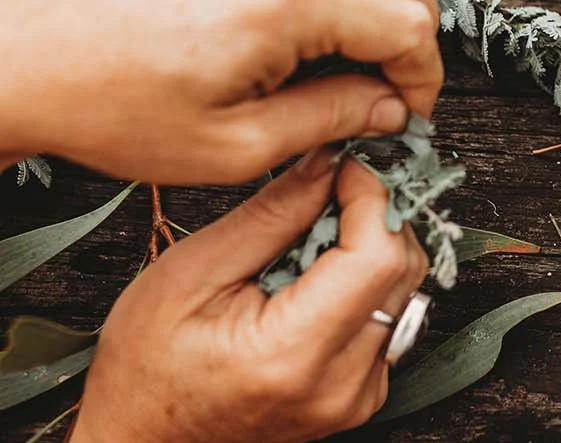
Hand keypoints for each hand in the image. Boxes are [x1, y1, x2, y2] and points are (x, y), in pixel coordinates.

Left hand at [0, 0, 443, 184]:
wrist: (25, 65)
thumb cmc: (115, 110)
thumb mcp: (235, 145)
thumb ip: (332, 119)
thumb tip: (390, 109)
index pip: (405, 23)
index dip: (422, 76)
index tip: (409, 112)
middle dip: (414, 20)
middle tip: (393, 76)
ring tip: (337, 59)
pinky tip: (289, 32)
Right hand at [75, 153, 430, 442]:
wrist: (141, 440)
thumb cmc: (146, 366)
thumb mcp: (191, 273)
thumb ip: (272, 214)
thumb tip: (330, 160)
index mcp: (291, 354)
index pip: (378, 256)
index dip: (372, 196)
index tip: (347, 164)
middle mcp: (339, 384)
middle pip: (401, 269)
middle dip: (373, 215)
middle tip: (327, 191)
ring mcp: (357, 397)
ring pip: (405, 289)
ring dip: (372, 247)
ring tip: (312, 240)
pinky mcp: (362, 396)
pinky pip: (391, 317)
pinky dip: (366, 284)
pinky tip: (316, 280)